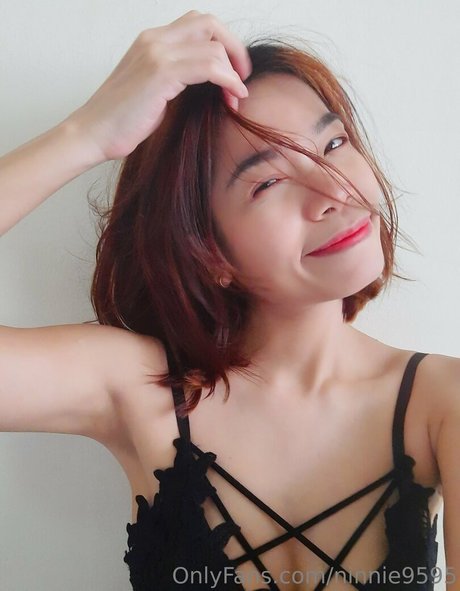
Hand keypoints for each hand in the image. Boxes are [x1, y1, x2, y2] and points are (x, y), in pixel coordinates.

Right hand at [66, 10, 251, 161]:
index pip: (198, 25)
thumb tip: (209, 86)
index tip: (232, 76)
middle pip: (209, 23)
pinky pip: (209, 65)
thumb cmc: (121, 121)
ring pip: (213, 44)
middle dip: (234, 49)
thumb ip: (178, 79)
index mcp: (151, 41)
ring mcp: (156, 53)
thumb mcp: (154, 92)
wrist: (92, 134)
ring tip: (236, 97)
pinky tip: (233, 96)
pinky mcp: (160, 73)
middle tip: (242, 78)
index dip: (222, 46)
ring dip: (234, 70)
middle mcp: (154, 39)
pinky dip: (228, 79)